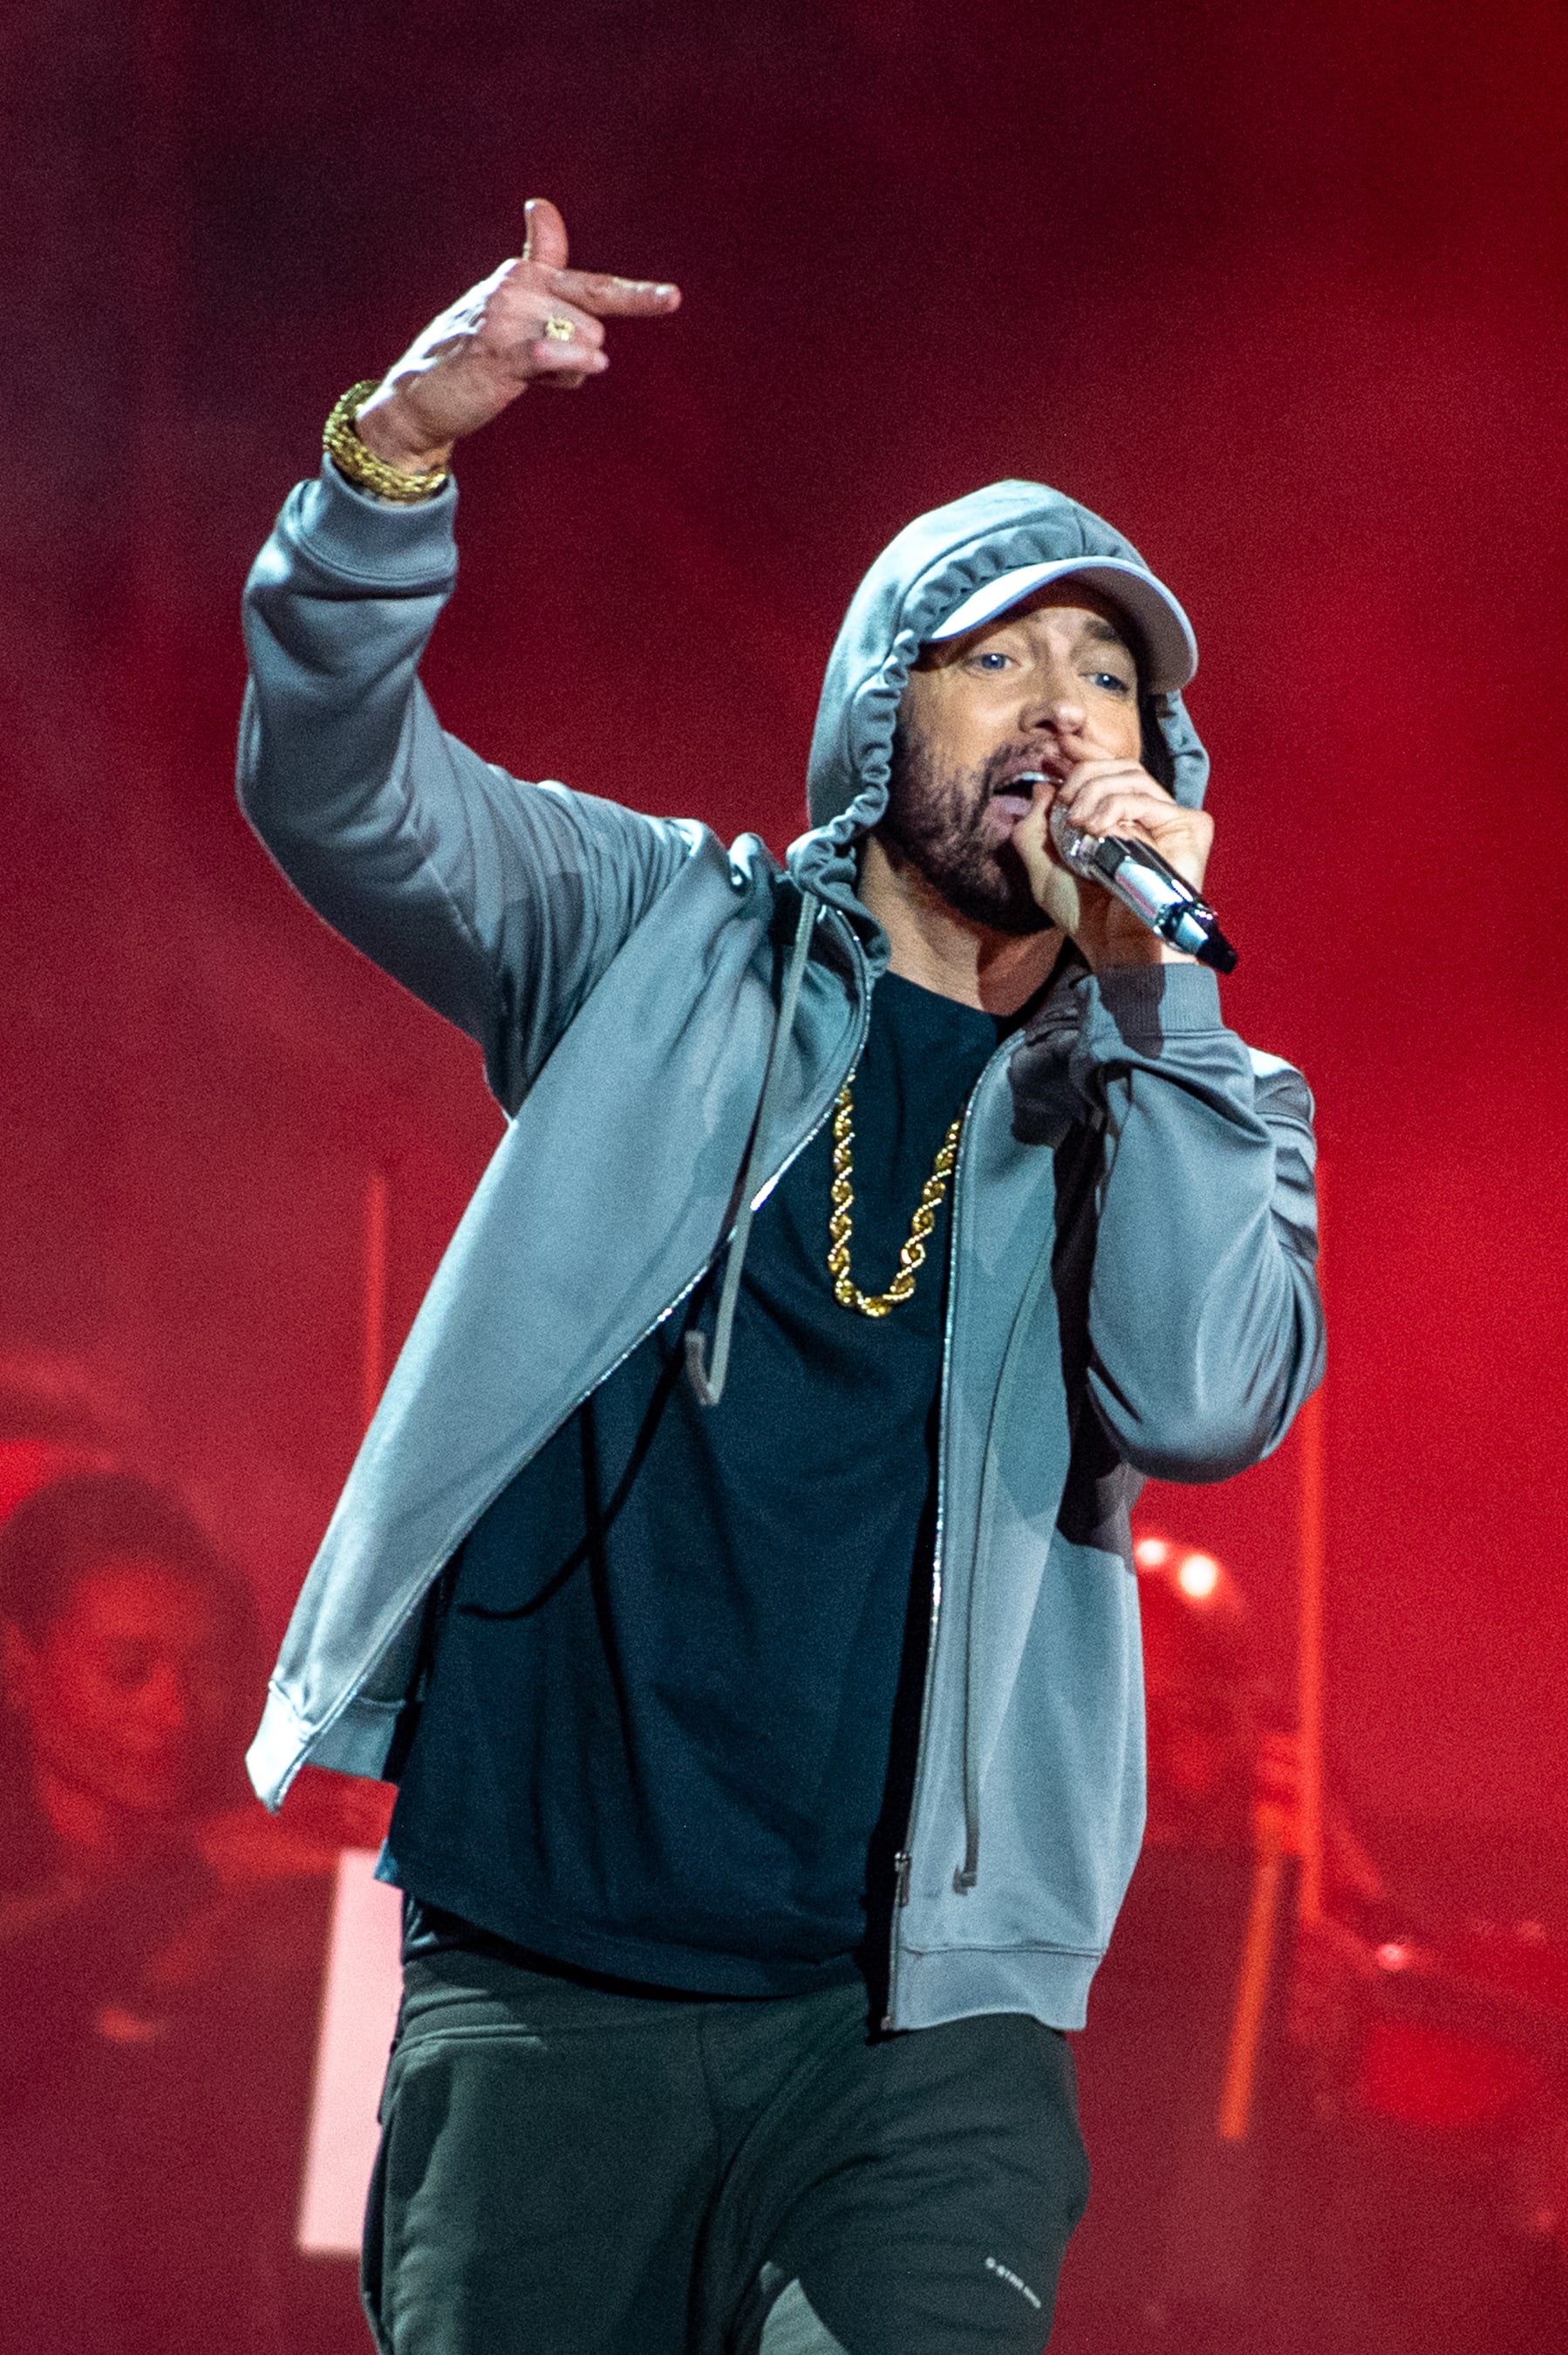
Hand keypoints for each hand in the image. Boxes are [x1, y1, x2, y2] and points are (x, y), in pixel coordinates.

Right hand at [355, 198, 679, 473]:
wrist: (418, 397)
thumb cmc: (473, 360)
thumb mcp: (513, 323)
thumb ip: (550, 308)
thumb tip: (572, 282)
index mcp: (523, 275)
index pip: (589, 282)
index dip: (635, 293)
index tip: (674, 299)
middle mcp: (515, 286)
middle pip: (593, 322)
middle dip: (579, 351)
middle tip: (538, 368)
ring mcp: (504, 317)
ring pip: (580, 340)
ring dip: (565, 372)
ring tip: (522, 376)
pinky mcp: (495, 353)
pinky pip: (548, 350)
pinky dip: (570, 358)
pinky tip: (591, 362)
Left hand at [1012, 730, 1214, 972]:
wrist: (1116, 947)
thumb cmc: (1085, 916)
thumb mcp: (1043, 868)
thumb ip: (1035, 828)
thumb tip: (1042, 787)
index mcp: (1119, 819)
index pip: (1106, 770)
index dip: (1083, 751)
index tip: (1056, 744)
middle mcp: (1148, 816)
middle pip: (1119, 765)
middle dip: (1083, 772)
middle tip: (1064, 801)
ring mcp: (1171, 820)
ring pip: (1132, 775)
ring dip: (1094, 789)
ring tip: (1076, 821)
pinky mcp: (1190, 827)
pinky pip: (1148, 798)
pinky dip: (1116, 806)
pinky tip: (1097, 827)